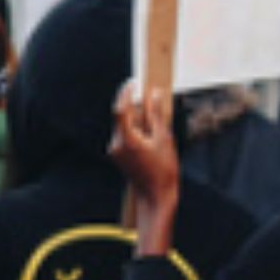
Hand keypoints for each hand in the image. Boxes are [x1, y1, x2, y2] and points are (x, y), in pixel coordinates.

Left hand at [107, 84, 177, 206]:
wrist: (156, 197)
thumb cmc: (164, 170)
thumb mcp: (164, 139)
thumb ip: (156, 115)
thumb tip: (153, 94)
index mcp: (127, 140)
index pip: (121, 110)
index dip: (125, 93)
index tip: (133, 82)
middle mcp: (116, 144)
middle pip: (123, 117)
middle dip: (135, 106)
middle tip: (149, 96)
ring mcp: (115, 151)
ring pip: (124, 126)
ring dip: (137, 120)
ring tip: (155, 125)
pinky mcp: (117, 155)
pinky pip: (125, 136)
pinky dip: (135, 130)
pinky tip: (150, 136)